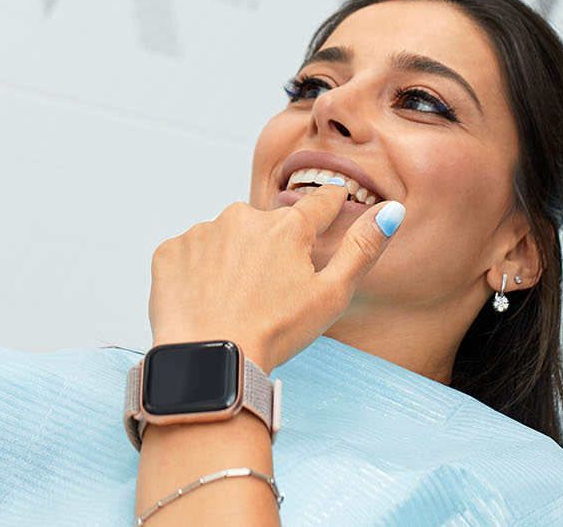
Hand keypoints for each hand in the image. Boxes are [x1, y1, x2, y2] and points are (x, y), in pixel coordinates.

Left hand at [148, 181, 404, 370]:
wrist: (210, 361)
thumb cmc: (274, 334)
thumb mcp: (332, 295)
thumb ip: (363, 249)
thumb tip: (391, 212)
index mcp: (288, 226)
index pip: (318, 204)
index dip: (329, 205)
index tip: (333, 201)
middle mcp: (243, 217)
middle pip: (266, 228)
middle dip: (270, 251)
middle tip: (269, 293)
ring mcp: (202, 232)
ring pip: (226, 241)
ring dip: (231, 262)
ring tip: (234, 303)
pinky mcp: (170, 252)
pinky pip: (189, 256)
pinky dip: (196, 274)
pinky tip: (205, 302)